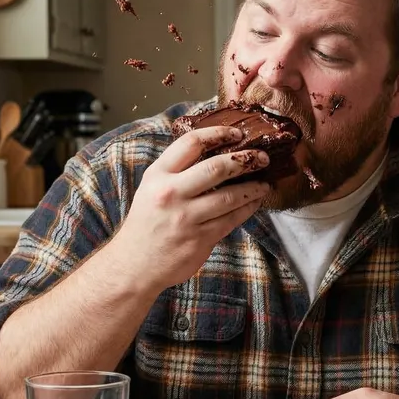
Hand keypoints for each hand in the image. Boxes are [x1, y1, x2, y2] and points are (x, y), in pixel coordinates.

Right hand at [109, 126, 269, 292]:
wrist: (135, 264)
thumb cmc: (147, 222)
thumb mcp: (152, 188)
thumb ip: (177, 171)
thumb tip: (217, 154)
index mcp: (158, 175)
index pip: (191, 143)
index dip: (218, 133)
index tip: (237, 133)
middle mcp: (171, 193)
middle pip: (216, 167)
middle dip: (245, 160)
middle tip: (262, 158)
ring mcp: (186, 217)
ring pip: (230, 196)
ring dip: (253, 187)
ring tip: (264, 183)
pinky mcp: (200, 238)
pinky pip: (232, 219)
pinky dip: (248, 208)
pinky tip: (255, 202)